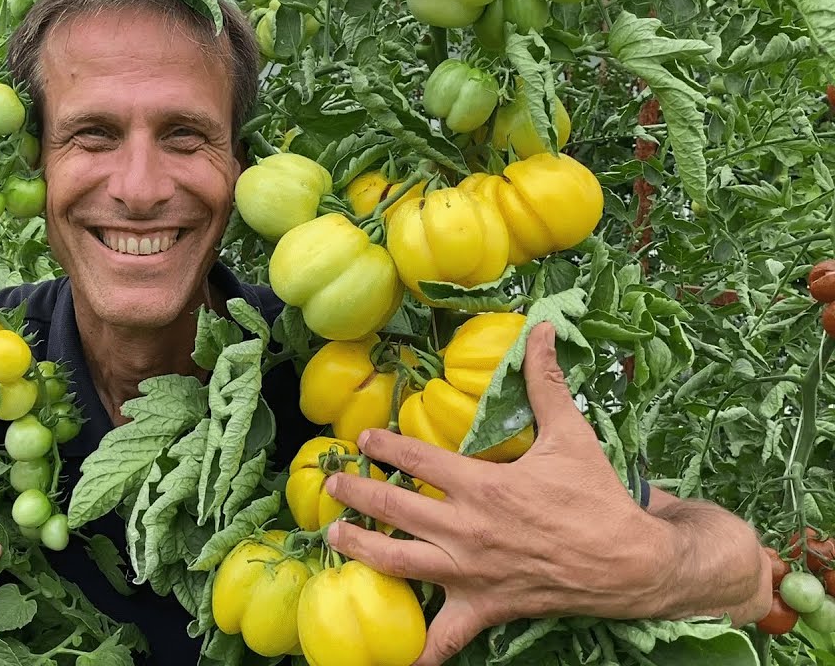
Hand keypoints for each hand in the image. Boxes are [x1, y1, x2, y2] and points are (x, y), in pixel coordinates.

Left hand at [324, 322, 673, 665]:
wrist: (632, 562)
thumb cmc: (597, 497)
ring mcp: (470, 573)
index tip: (361, 441)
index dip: (383, 447)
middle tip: (331, 485)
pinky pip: (445, 638)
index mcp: (481, 486)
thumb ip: (545, 383)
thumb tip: (543, 330)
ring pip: (399, 564)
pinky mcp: (483, 607)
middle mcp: (466, 530)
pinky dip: (419, 651)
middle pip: (394, 510)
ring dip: (361, 551)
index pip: (416, 459)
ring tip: (335, 539)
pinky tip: (395, 659)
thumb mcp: (571, 435)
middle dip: (356, 495)